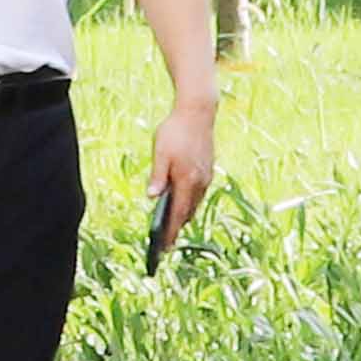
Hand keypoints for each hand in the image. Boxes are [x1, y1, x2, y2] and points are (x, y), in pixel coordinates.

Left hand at [152, 88, 220, 241]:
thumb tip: (152, 197)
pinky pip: (199, 193)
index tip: (163, 248)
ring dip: (183, 217)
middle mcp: (200, 182)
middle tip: (164, 245)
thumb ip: (157, 176)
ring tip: (171, 229)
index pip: (177, 213)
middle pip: (187, 212)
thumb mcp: (160, 153)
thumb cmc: (175, 131)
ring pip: (194, 203)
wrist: (198, 112)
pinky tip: (181, 205)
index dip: (170, 232)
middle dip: (176, 229)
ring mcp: (206, 176)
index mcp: (186, 179)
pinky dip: (189, 203)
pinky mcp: (208, 170)